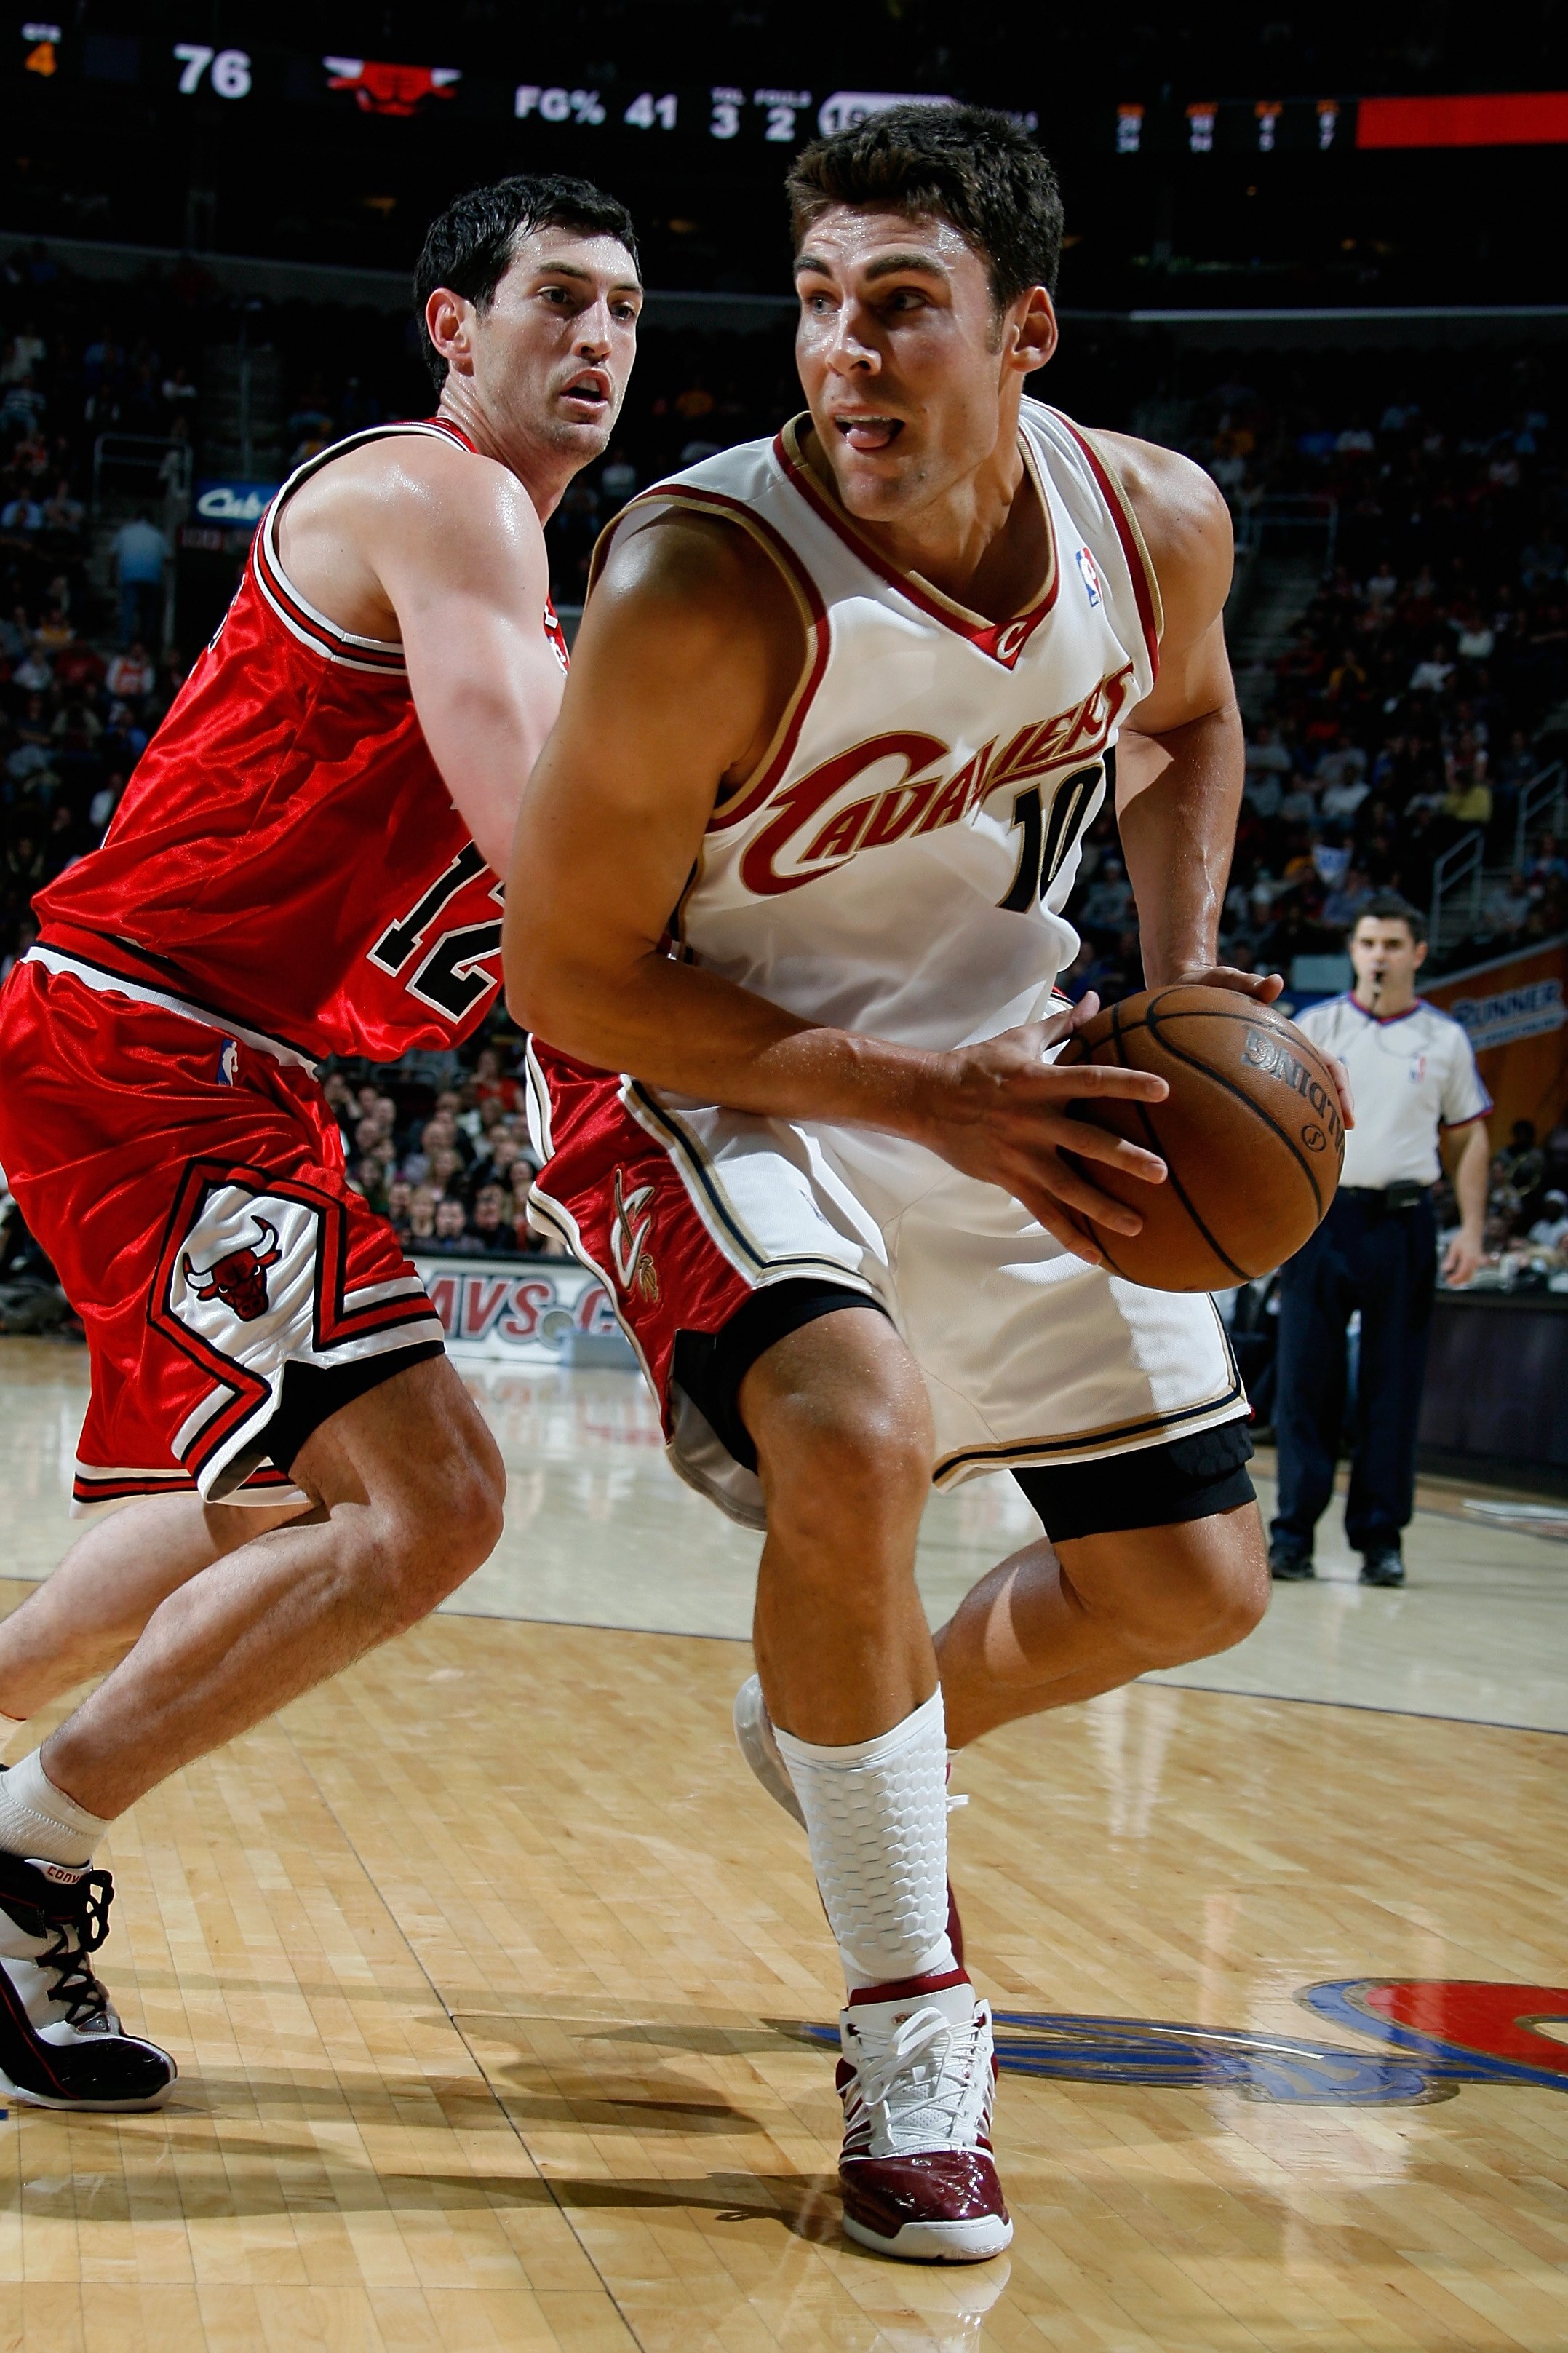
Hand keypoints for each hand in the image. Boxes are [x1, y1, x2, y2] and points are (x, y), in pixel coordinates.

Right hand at [918, 995, 1169, 1266]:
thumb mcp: (1019, 1040)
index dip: (1127, 1084)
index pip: (1092, 1081)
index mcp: (1040, 1082)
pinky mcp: (1009, 1179)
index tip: (1164, 1091)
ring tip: (1137, 1226)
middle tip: (1162, 1172)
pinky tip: (1096, 1255)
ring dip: (1103, 1208)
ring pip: (1067, 1188)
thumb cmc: (978, 1065)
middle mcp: (1033, 1121)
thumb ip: (1062, 1024)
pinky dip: (1069, 1235)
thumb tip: (1093, 998)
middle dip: (1125, 1158)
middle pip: (1086, 1142)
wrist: (928, 1099)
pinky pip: (1043, 1213)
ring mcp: (1021, 1154)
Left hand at [1166, 963, 1354, 1130]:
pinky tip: (1248, 1145)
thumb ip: (1251, 984)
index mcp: (1289, 1037)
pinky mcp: (1235, 1072)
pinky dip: (1257, 1121)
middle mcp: (1280, 1054)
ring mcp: (1260, 1065)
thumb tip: (1275, 982)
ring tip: (1302, 1156)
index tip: (1347, 1120)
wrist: (1186, 986)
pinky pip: (1250, 1100)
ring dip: (1299, 1123)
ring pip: (1287, 1098)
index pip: (1328, 1064)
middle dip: (1327, 1115)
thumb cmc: (1212, 985)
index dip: (1341, 1091)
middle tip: (1332, 1147)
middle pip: (1316, 1088)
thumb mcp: (1230, 982)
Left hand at [1442, 1227, 1483, 1286]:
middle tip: (1448, 1282)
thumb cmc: (1462, 1239)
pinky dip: (1465, 1277)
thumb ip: (1450, 1259)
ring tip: (1451, 1280)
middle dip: (1458, 1282)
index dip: (1455, 1279)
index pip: (1463, 1272)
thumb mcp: (1454, 1247)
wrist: (1473, 1233)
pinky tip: (1457, 1276)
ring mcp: (1478, 1263)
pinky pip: (1472, 1273)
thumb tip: (1445, 1270)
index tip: (1447, 1280)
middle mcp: (1475, 1262)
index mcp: (1469, 1257)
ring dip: (1462, 1280)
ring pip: (1471, 1277)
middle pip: (1468, 1277)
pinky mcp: (1477, 1264)